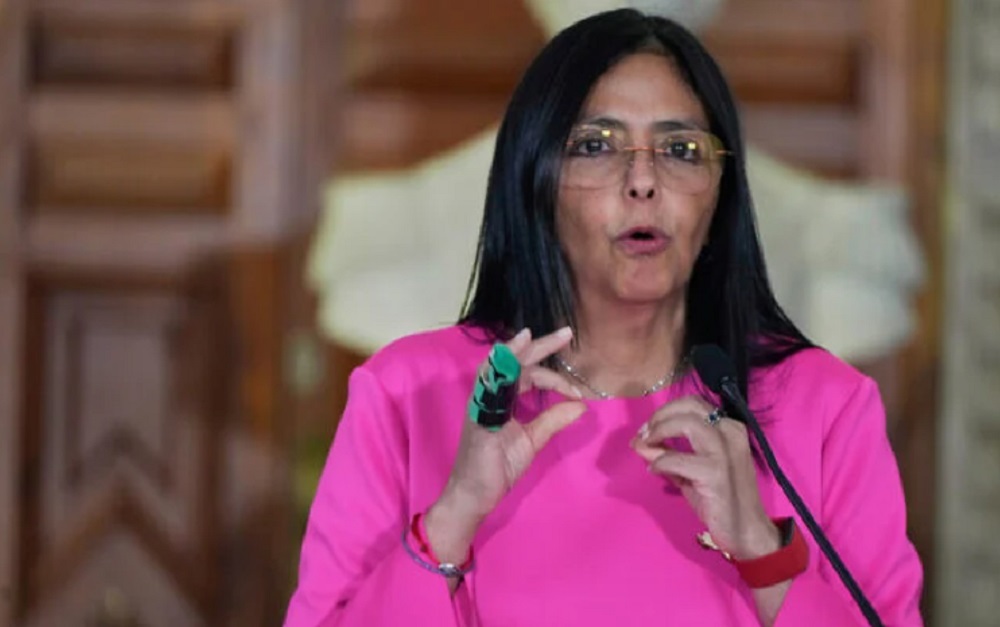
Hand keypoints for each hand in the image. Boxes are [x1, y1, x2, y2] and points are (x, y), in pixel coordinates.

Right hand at [426, 327, 585, 565]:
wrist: (473, 495)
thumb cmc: (497, 467)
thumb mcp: (532, 440)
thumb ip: (553, 420)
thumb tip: (581, 405)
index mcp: (503, 399)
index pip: (529, 374)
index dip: (554, 377)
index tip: (576, 391)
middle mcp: (490, 396)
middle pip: (514, 362)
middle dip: (539, 346)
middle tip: (566, 333)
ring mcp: (480, 405)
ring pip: (497, 369)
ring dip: (514, 352)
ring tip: (531, 335)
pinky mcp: (477, 419)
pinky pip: (484, 390)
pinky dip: (495, 373)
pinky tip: (507, 361)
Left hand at [631, 395, 779, 559]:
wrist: (746, 531)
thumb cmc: (720, 499)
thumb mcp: (688, 471)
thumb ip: (666, 454)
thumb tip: (638, 442)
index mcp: (729, 428)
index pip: (693, 403)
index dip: (666, 412)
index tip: (648, 428)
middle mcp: (730, 432)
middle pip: (689, 406)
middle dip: (660, 416)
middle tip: (644, 434)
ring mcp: (725, 451)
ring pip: (687, 423)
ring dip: (660, 431)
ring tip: (646, 445)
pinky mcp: (716, 473)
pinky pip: (678, 458)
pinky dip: (660, 462)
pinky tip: (654, 470)